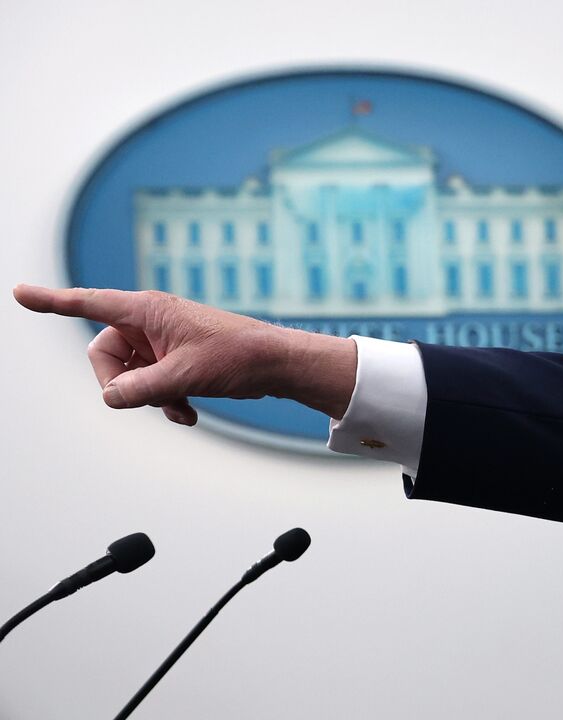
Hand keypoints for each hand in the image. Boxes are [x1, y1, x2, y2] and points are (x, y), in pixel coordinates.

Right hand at [13, 285, 356, 423]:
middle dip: (121, 383)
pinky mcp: (176, 358)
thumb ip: (140, 389)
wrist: (276, 365)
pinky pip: (150, 382)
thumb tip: (109, 397)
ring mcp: (163, 341)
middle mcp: (150, 322)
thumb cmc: (236, 357)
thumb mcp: (183, 376)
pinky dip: (163, 399)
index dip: (52, 302)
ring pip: (129, 374)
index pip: (88, 304)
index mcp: (147, 311)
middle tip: (147, 398)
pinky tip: (187, 413)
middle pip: (105, 354)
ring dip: (147, 396)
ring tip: (179, 407)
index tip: (19, 293)